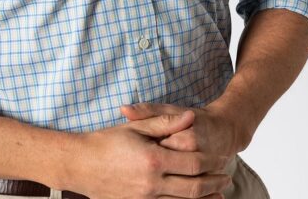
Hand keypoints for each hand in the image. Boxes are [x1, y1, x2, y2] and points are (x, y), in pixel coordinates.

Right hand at [69, 111, 231, 198]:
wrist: (81, 164)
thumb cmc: (107, 142)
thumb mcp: (135, 127)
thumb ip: (165, 122)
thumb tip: (190, 117)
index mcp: (153, 160)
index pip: (192, 163)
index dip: (210, 162)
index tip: (222, 158)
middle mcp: (152, 184)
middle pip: (194, 187)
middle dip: (214, 182)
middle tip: (226, 177)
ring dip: (205, 197)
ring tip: (219, 192)